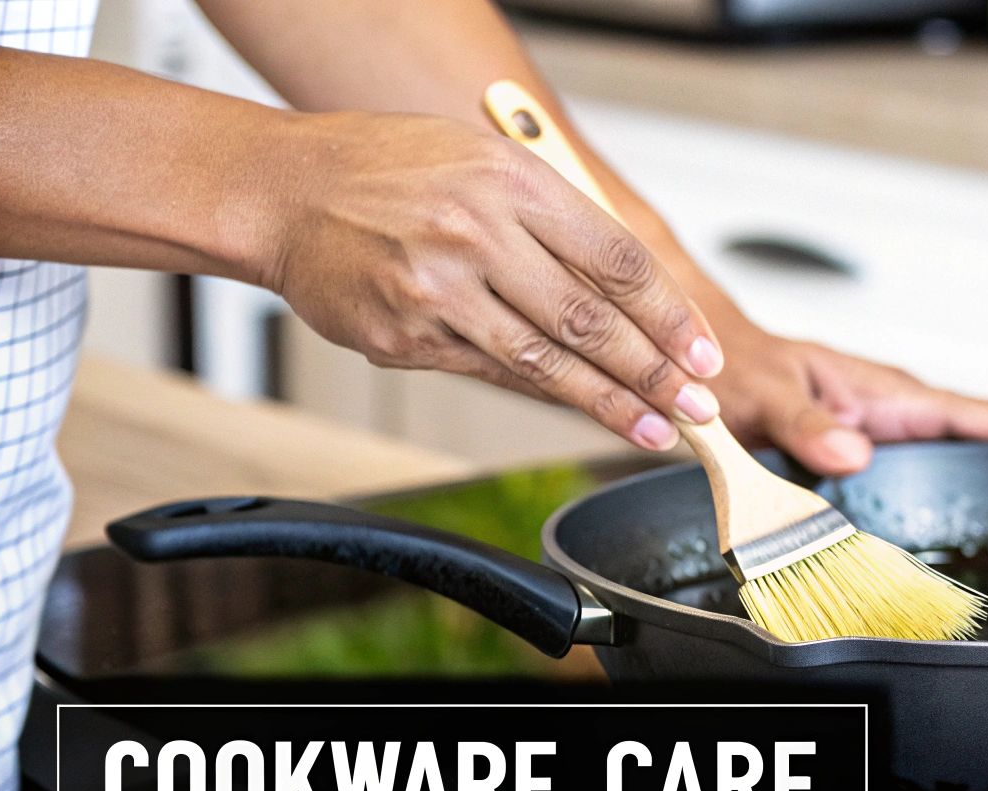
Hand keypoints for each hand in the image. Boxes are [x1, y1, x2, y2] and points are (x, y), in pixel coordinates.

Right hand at [259, 111, 723, 450]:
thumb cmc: (391, 172)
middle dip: (656, 373)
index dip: (670, 315)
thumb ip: (557, 222)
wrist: (283, 190)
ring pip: (546, 361)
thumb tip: (636, 296)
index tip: (704, 354)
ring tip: (658, 429)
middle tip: (699, 407)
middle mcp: (477, 233)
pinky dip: (544, 395)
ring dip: (610, 402)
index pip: (617, 259)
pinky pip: (492, 374)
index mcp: (511, 182)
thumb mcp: (486, 164)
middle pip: (591, 319)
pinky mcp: (406, 335)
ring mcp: (438, 290)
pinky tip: (584, 410)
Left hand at [707, 323, 987, 475]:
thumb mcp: (765, 396)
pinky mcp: (868, 449)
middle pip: (983, 434)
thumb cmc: (734, 367)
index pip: (976, 413)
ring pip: (958, 451)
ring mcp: (884, 430)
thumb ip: (805, 426)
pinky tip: (973, 508)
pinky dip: (959, 480)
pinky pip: (926, 466)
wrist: (702, 364)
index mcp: (883, 392)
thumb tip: (852, 455)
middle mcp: (892, 410)